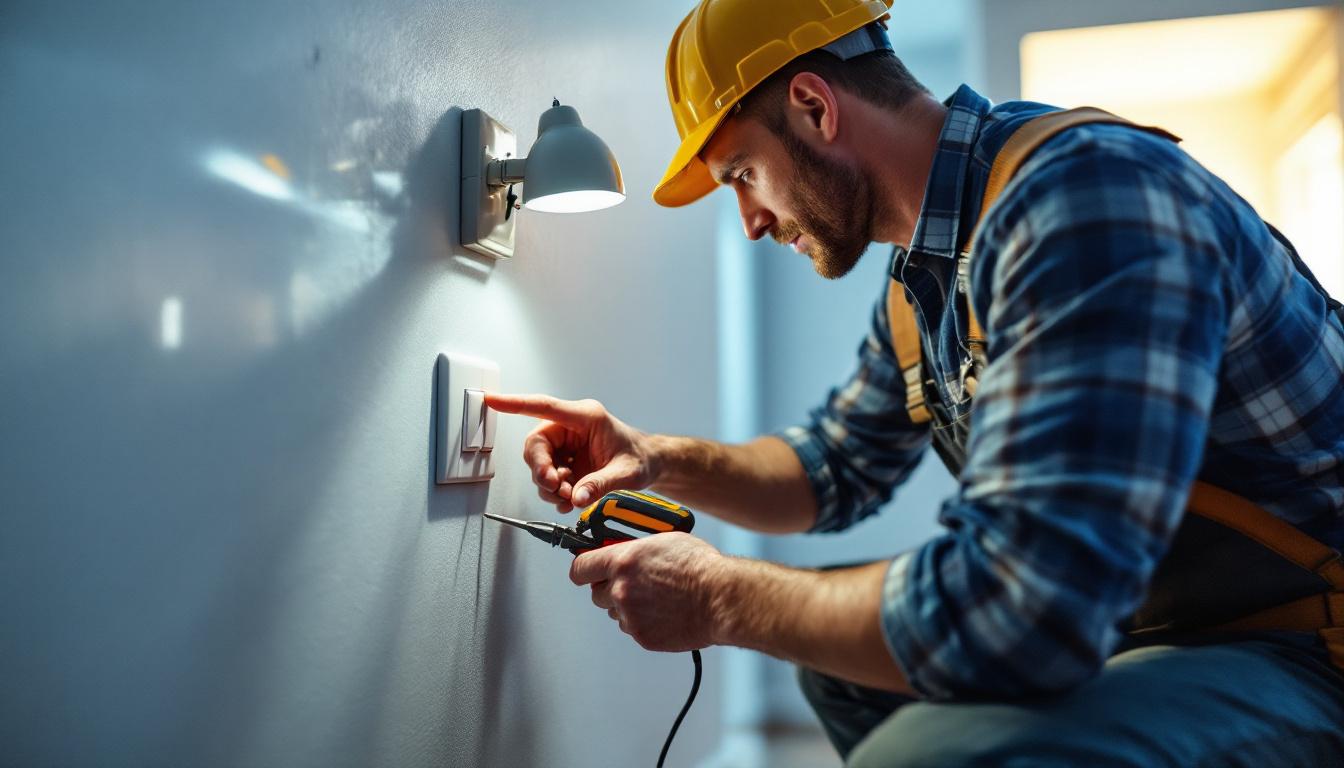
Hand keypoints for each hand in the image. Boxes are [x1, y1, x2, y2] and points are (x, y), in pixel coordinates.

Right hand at [485, 393, 658, 512]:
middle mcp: (571, 428)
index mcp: (586, 417)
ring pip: (539, 462)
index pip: (544, 407)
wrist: (649, 464)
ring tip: (570, 496)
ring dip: (549, 484)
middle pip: (537, 444)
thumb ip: (600, 485)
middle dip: (541, 470)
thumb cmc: (641, 457)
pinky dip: (554, 491)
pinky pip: (547, 475)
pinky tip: (570, 498)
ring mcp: (567, 445)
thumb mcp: (626, 473)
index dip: (515, 404)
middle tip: (556, 488)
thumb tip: (576, 497)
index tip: (492, 401)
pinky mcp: (566, 462)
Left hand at [570, 533, 727, 651]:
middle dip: (609, 588)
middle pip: (596, 593)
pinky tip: (664, 613)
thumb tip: (621, 552)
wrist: (720, 598)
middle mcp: (620, 590)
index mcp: (622, 561)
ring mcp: (630, 616)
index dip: (583, 569)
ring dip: (627, 606)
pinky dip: (643, 622)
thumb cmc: (698, 565)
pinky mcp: (642, 636)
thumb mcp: (662, 541)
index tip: (587, 571)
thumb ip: (634, 549)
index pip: (580, 568)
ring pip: (615, 612)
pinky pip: (632, 628)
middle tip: (631, 584)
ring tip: (656, 598)